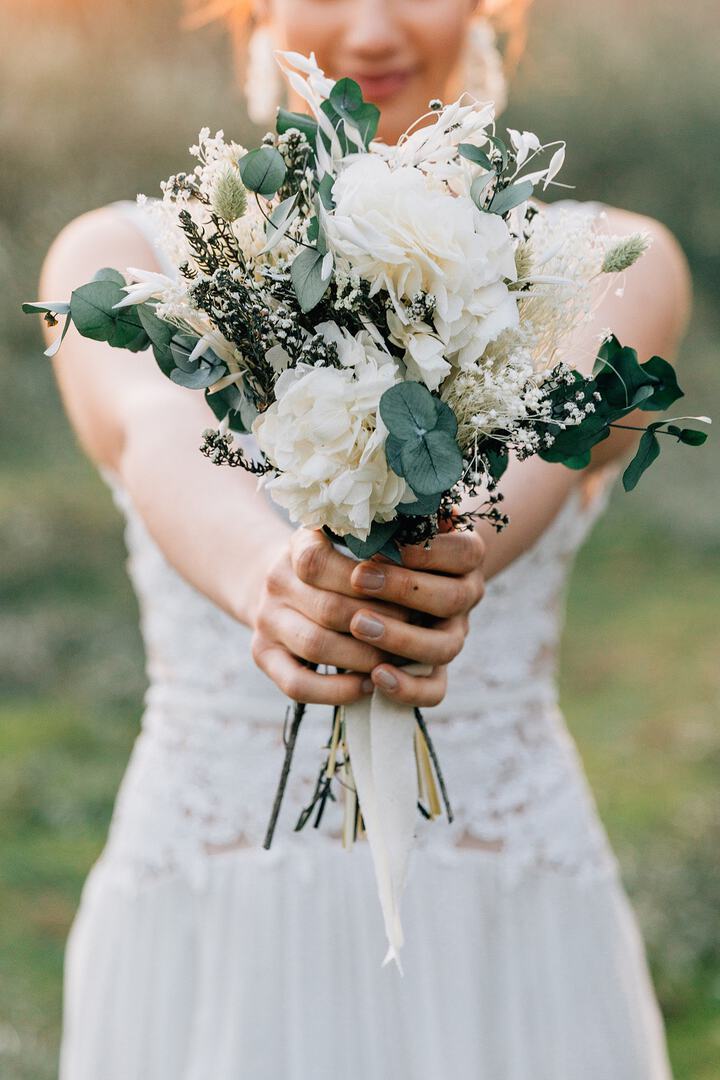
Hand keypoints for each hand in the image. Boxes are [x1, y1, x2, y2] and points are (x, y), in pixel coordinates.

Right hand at [250, 528, 411, 705]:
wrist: (281, 581)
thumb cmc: (335, 561)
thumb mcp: (348, 540)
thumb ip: (375, 545)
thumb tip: (416, 563)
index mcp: (300, 546)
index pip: (325, 561)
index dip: (368, 579)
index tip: (406, 590)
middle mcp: (276, 581)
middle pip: (330, 607)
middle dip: (380, 622)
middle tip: (416, 631)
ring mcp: (266, 620)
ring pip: (316, 645)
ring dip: (363, 657)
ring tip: (395, 659)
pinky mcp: (263, 654)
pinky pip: (297, 684)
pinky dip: (335, 691)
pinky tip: (367, 686)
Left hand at [348, 528, 485, 705]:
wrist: (376, 582)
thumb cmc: (378, 542)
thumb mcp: (383, 523)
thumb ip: (383, 517)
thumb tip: (364, 506)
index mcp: (464, 556)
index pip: (465, 552)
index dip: (432, 551)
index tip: (388, 546)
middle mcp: (465, 596)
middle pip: (453, 598)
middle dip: (404, 588)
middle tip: (359, 579)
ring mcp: (451, 635)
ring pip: (445, 646)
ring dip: (401, 636)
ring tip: (358, 624)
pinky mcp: (434, 671)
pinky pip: (434, 690)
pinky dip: (408, 687)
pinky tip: (376, 675)